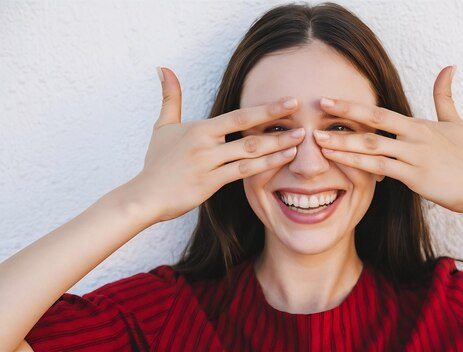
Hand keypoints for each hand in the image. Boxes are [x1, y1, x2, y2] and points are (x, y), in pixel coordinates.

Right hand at [133, 67, 304, 221]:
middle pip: (247, 131)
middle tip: (302, 114)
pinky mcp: (210, 184)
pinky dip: (264, 166)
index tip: (288, 101)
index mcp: (200, 129)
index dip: (265, 108)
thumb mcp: (163, 126)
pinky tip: (282, 160)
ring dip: (276, 146)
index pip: (238, 115)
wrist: (145, 195)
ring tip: (300, 139)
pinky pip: (242, 174)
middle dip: (276, 122)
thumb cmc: (157, 162)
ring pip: (249, 153)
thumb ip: (170, 97)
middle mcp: (206, 144)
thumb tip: (163, 68)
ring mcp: (209, 164)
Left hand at [313, 66, 462, 214]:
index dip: (353, 105)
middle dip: (344, 113)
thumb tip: (449, 67)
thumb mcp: (455, 122)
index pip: (379, 111)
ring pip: (372, 146)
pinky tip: (341, 163)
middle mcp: (413, 136)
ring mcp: (413, 156)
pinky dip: (359, 164)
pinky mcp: (414, 176)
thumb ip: (444, 95)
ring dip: (344, 143)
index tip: (329, 101)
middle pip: (373, 121)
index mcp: (417, 125)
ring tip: (319, 141)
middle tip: (319, 107)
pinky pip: (381, 168)